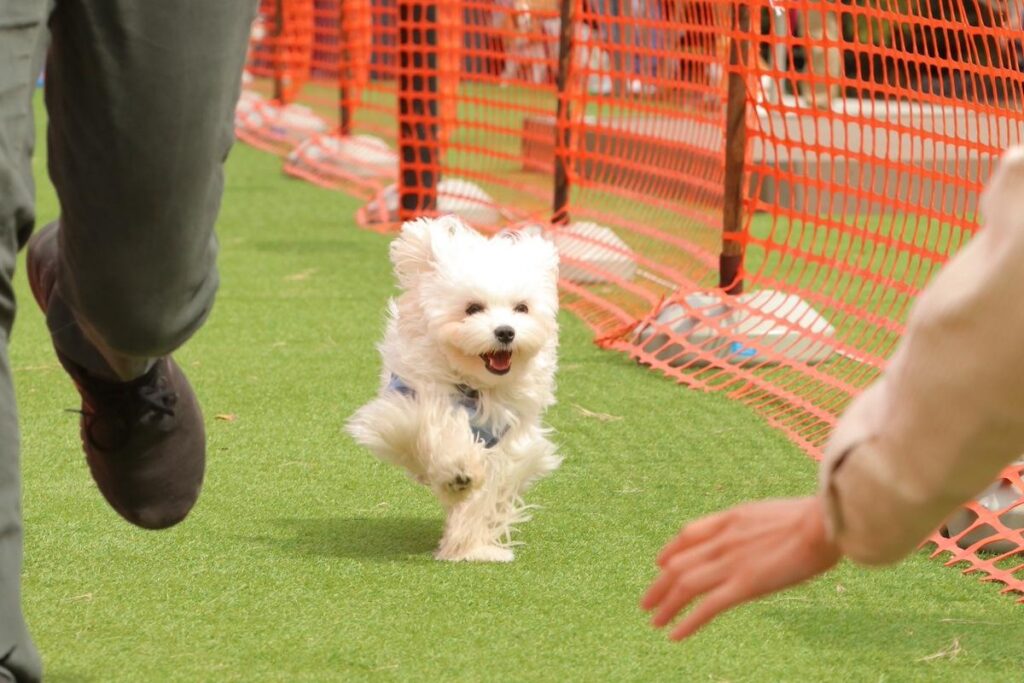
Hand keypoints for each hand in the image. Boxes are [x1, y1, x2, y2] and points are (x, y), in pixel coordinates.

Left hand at [641, 495, 840, 640]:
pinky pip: (707, 607)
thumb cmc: (816, 519)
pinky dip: (688, 622)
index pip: (689, 533)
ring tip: (654, 621)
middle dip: (659, 584)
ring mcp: (732, 562)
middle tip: (646, 602)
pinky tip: (675, 635)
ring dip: (666, 605)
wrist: (825, 522)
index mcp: (732, 518)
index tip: (660, 562)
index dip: (670, 550)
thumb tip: (763, 538)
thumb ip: (759, 527)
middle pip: (678, 563)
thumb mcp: (777, 513)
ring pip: (685, 586)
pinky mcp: (745, 585)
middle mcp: (724, 540)